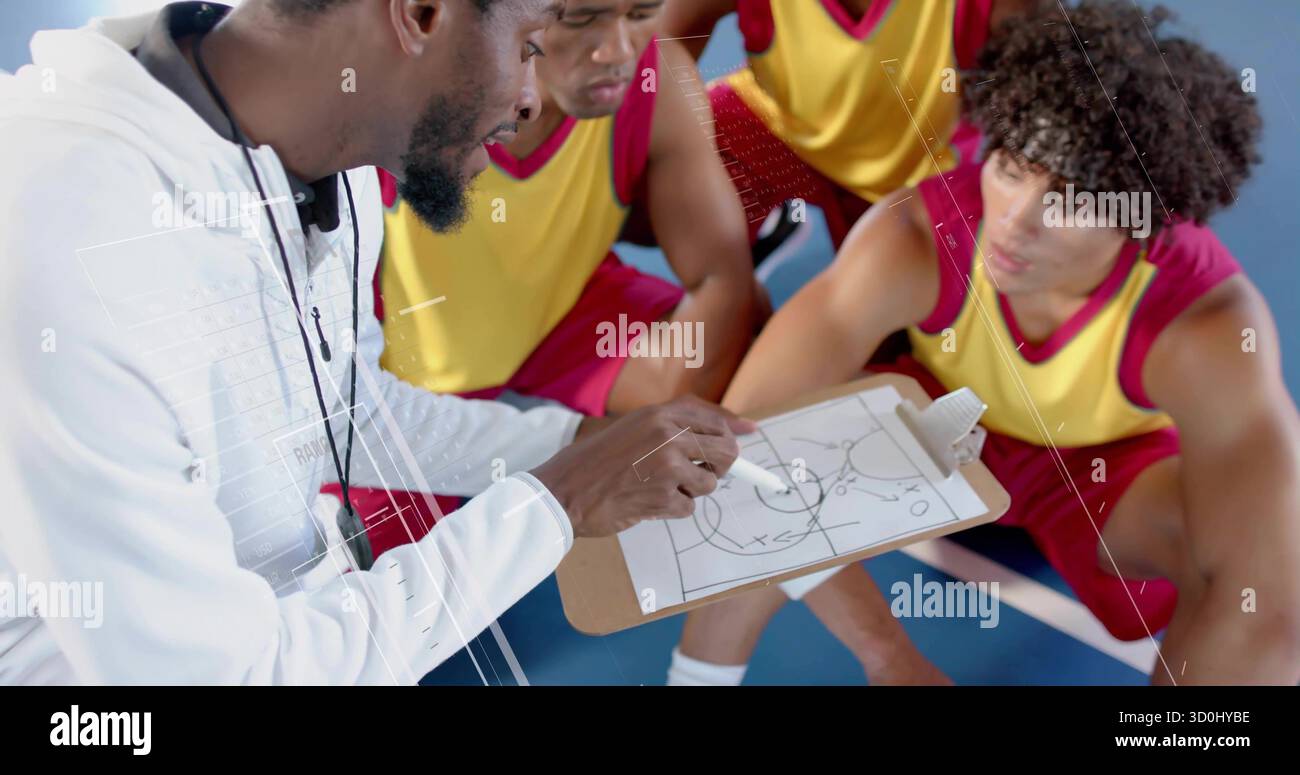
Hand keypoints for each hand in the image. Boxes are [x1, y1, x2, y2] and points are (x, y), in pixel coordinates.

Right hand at [531, 396, 756, 536]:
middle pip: (725, 452)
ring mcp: (667, 467)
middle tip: (702, 473)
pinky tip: (647, 502)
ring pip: (709, 484)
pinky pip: (689, 508)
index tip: (749, 434)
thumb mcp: (634, 427)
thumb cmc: (597, 460)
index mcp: (659, 414)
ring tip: (658, 487)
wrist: (564, 491)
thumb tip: (741, 429)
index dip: (733, 430)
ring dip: (690, 491)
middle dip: (720, 467)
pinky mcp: (663, 497)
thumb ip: (677, 423)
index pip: (713, 419)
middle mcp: (667, 435)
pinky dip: (672, 510)